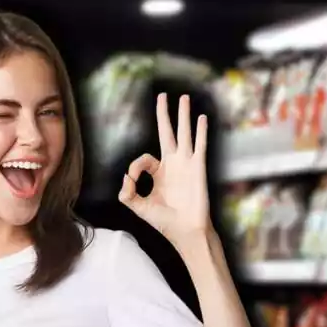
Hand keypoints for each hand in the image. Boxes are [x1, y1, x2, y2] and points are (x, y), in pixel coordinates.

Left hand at [119, 94, 209, 246]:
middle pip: (167, 132)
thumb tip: (125, 177)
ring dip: (184, 115)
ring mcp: (186, 164)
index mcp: (159, 173)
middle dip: (164, 114)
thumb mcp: (139, 207)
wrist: (185, 230)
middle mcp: (173, 164)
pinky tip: (202, 118)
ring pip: (184, 133)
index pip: (144, 159)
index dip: (135, 167)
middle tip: (163, 96)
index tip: (132, 179)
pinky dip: (201, 131)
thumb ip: (127, 193)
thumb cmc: (165, 221)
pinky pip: (199, 145)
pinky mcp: (198, 168)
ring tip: (183, 98)